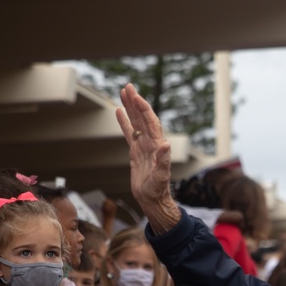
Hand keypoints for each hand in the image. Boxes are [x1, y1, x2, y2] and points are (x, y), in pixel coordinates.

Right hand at [116, 83, 178, 232]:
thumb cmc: (157, 190)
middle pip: (142, 117)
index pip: (150, 122)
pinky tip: (118, 111)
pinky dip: (124, 122)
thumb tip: (166, 144)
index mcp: (157, 145)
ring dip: (129, 108)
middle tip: (128, 87)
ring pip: (135, 122)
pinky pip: (129, 133)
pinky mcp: (136, 152)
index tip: (135, 96)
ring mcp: (143, 146)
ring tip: (123, 93)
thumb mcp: (161, 176)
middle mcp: (151, 142)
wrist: (152, 199)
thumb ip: (164, 160)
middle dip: (135, 102)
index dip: (143, 108)